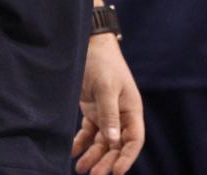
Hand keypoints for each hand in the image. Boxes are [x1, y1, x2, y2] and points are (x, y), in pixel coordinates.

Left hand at [72, 34, 143, 174]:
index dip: (126, 157)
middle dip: (106, 161)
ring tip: (80, 168)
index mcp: (131, 110)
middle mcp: (121, 115)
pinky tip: (73, 151)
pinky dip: (81, 142)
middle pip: (116, 145)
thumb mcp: (107, 87)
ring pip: (102, 142)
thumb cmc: (103, 63)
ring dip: (93, 155)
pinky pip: (88, 132)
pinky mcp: (92, 110)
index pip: (133, 141)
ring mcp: (106, 114)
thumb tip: (113, 141)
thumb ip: (109, 113)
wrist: (89, 44)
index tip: (117, 172)